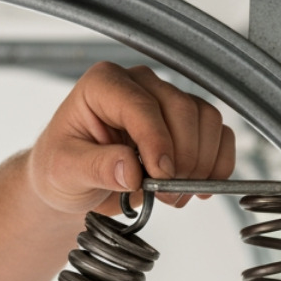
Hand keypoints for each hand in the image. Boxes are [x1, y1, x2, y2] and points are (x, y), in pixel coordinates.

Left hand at [27, 62, 236, 214]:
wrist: (73, 185)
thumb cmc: (61, 168)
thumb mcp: (64, 171)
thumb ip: (95, 167)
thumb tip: (130, 169)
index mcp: (103, 84)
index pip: (141, 105)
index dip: (157, 142)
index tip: (160, 176)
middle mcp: (139, 84)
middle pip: (181, 109)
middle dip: (181, 158)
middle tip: (166, 195)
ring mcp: (167, 100)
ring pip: (206, 119)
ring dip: (200, 164)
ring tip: (174, 196)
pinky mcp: (187, 123)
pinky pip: (219, 134)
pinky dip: (217, 164)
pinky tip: (198, 187)